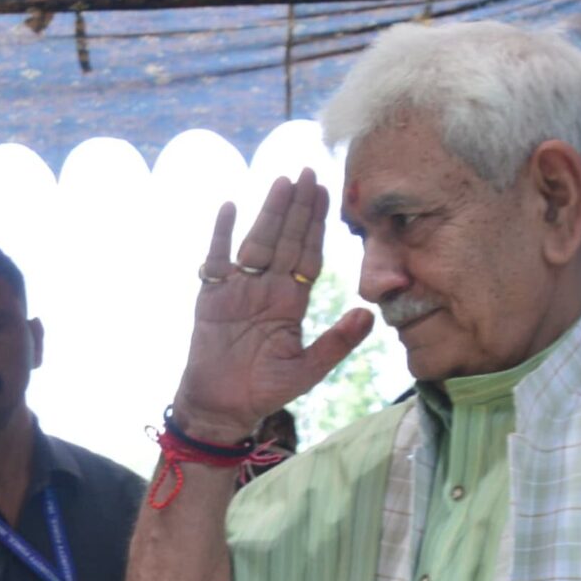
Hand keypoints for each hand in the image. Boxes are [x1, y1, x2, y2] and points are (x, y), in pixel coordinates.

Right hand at [172, 170, 372, 443]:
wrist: (221, 408)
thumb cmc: (264, 391)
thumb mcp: (308, 370)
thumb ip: (337, 342)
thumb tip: (369, 315)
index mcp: (291, 302)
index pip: (309, 254)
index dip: (319, 225)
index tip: (329, 193)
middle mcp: (266, 289)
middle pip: (285, 239)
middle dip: (297, 207)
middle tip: (309, 172)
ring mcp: (238, 290)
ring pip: (256, 242)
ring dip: (268, 213)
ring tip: (281, 182)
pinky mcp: (210, 298)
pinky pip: (217, 260)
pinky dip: (222, 234)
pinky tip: (230, 207)